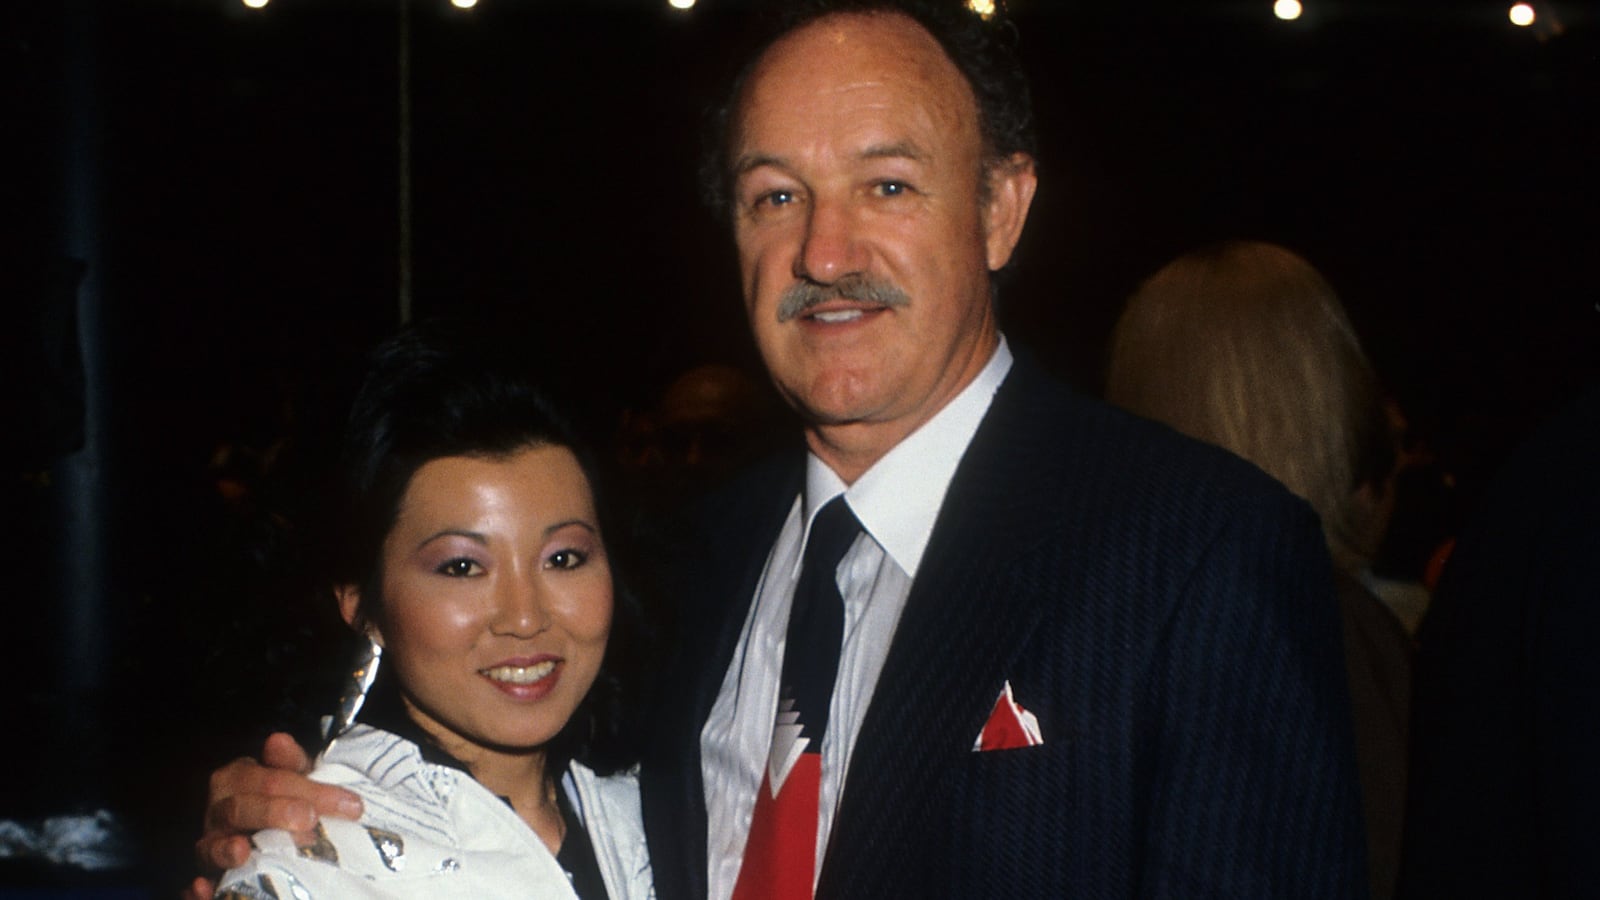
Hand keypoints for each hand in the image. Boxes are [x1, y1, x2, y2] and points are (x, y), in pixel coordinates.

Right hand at [191, 733, 363, 881]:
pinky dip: (199, 888)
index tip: (350, 804)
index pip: (271, 780)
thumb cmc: (280, 800)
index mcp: (237, 779)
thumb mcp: (289, 778)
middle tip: (308, 819)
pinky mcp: (207, 874)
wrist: (258, 829)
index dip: (311, 790)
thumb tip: (279, 740)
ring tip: (243, 850)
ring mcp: (210, 844)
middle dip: (275, 812)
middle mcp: (219, 810)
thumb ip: (291, 763)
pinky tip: (204, 888)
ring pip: (213, 846)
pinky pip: (195, 883)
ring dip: (227, 849)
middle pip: (242, 808)